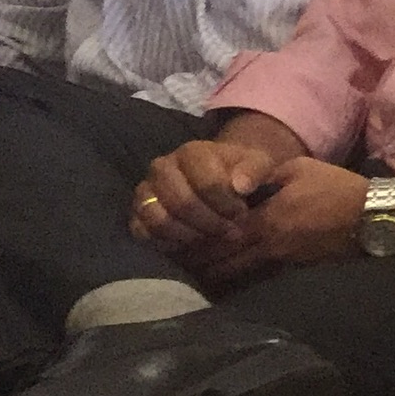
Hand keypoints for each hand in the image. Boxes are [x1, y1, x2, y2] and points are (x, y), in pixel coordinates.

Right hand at [132, 138, 279, 250]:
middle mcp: (162, 168)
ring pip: (159, 219)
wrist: (220, 180)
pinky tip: (190, 243)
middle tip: (230, 231)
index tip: (242, 214)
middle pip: (182, 203)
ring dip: (190, 235)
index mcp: (192, 152)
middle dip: (211, 223)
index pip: (206, 182)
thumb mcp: (258, 166)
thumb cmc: (239, 174)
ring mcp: (145, 191)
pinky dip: (167, 242)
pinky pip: (143, 232)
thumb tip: (241, 186)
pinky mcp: (136, 213)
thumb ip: (254, 170)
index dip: (226, 204)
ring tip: (211, 237)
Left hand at [191, 159, 370, 285]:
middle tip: (177, 259)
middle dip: (198, 261)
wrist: (374, 216)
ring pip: (238, 271)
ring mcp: (283, 259)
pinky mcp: (295, 267)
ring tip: (195, 270)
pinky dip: (237, 273)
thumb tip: (234, 181)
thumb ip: (264, 175)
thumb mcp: (300, 169)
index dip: (196, 239)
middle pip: (223, 260)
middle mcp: (269, 244)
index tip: (176, 238)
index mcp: (267, 219)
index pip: (220, 234)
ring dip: (215, 271)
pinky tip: (226, 272)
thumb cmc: (338, 188)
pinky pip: (257, 273)